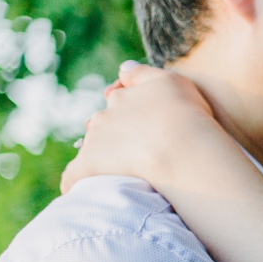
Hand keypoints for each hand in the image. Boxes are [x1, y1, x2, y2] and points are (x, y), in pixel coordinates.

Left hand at [61, 62, 222, 194]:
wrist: (184, 152)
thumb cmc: (188, 119)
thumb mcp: (174, 82)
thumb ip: (145, 74)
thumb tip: (122, 69)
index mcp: (123, 98)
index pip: (120, 103)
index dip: (135, 117)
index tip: (152, 130)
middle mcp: (105, 116)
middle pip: (105, 128)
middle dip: (118, 140)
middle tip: (145, 157)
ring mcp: (94, 142)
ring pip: (93, 151)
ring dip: (106, 161)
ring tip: (131, 177)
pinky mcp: (87, 167)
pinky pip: (74, 177)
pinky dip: (78, 184)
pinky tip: (88, 192)